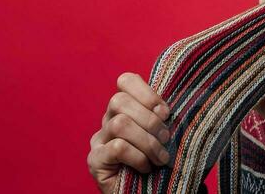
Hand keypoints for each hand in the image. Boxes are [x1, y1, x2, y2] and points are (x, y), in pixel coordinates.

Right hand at [87, 72, 171, 193]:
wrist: (146, 192)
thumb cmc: (158, 160)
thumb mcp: (163, 133)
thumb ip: (162, 116)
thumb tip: (169, 108)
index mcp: (125, 108)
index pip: (126, 81)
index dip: (147, 92)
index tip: (166, 112)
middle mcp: (107, 120)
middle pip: (119, 101)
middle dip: (149, 119)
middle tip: (166, 138)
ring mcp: (98, 141)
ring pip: (119, 124)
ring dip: (147, 141)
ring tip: (161, 158)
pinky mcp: (95, 160)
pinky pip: (117, 147)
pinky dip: (138, 157)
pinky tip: (146, 168)